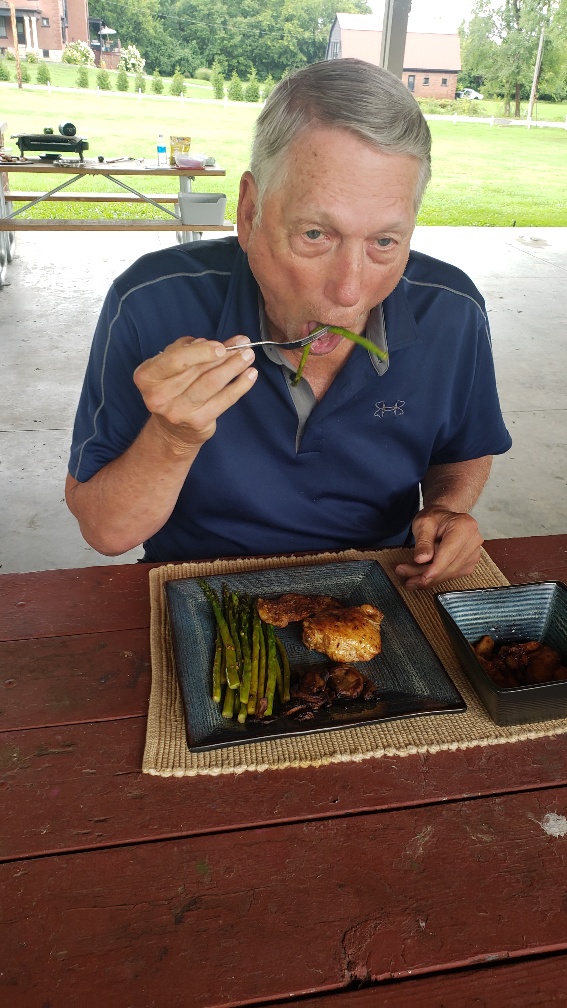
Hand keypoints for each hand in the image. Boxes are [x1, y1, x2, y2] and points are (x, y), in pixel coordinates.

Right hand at [133, 336, 256, 452]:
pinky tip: (250, 374)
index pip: (175, 359)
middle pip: (197, 370)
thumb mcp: (170, 367)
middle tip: (243, 345)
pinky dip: (240, 385)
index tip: (221, 346)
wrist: (172, 431)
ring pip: (211, 383)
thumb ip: (189, 350)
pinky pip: (224, 399)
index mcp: (147, 376)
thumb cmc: (172, 390)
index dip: (201, 352)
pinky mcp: (198, 422)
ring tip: (248, 356)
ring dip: (233, 367)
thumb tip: (217, 343)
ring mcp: (178, 411)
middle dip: (223, 355)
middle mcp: (159, 396)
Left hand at [395, 506, 482, 590]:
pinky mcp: (469, 564)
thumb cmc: (434, 518)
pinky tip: (422, 575)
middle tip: (405, 577)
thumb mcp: (423, 523)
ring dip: (428, 579)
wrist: (444, 517)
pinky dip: (436, 578)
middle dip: (426, 575)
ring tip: (409, 578)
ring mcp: (474, 554)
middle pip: (449, 567)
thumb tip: (421, 559)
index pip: (449, 553)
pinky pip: (452, 575)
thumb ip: (423, 541)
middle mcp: (473, 541)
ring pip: (449, 574)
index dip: (435, 569)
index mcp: (464, 527)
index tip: (422, 579)